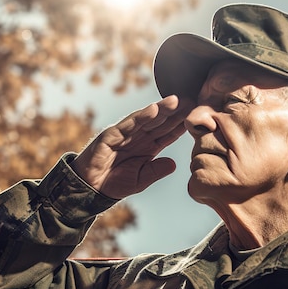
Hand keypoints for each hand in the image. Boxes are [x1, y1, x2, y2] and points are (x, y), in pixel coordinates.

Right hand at [71, 95, 191, 199]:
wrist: (90, 188)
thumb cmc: (115, 183)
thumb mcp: (141, 180)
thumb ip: (156, 171)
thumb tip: (174, 164)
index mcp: (148, 148)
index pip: (168, 134)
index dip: (181, 125)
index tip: (197, 117)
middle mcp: (139, 138)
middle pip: (161, 123)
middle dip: (176, 113)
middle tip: (193, 101)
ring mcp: (126, 134)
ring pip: (147, 119)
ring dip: (161, 109)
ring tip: (176, 100)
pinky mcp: (112, 135)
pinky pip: (128, 124)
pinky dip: (141, 116)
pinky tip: (153, 109)